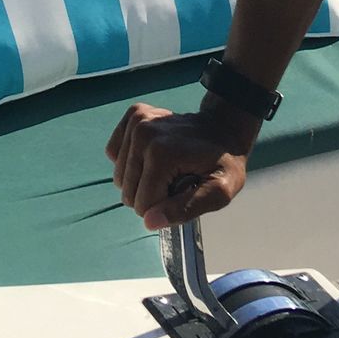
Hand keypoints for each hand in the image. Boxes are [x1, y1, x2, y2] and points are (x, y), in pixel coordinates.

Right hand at [105, 102, 256, 228]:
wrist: (223, 127)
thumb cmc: (224, 162)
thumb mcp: (220, 191)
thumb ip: (187, 209)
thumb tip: (150, 221)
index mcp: (162, 153)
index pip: (143, 205)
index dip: (164, 207)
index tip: (184, 191)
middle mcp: (143, 133)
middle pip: (128, 192)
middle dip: (152, 195)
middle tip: (177, 179)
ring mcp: (137, 121)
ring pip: (120, 177)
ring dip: (142, 179)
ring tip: (169, 167)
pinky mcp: (133, 116)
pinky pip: (114, 153)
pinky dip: (130, 161)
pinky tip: (152, 156)